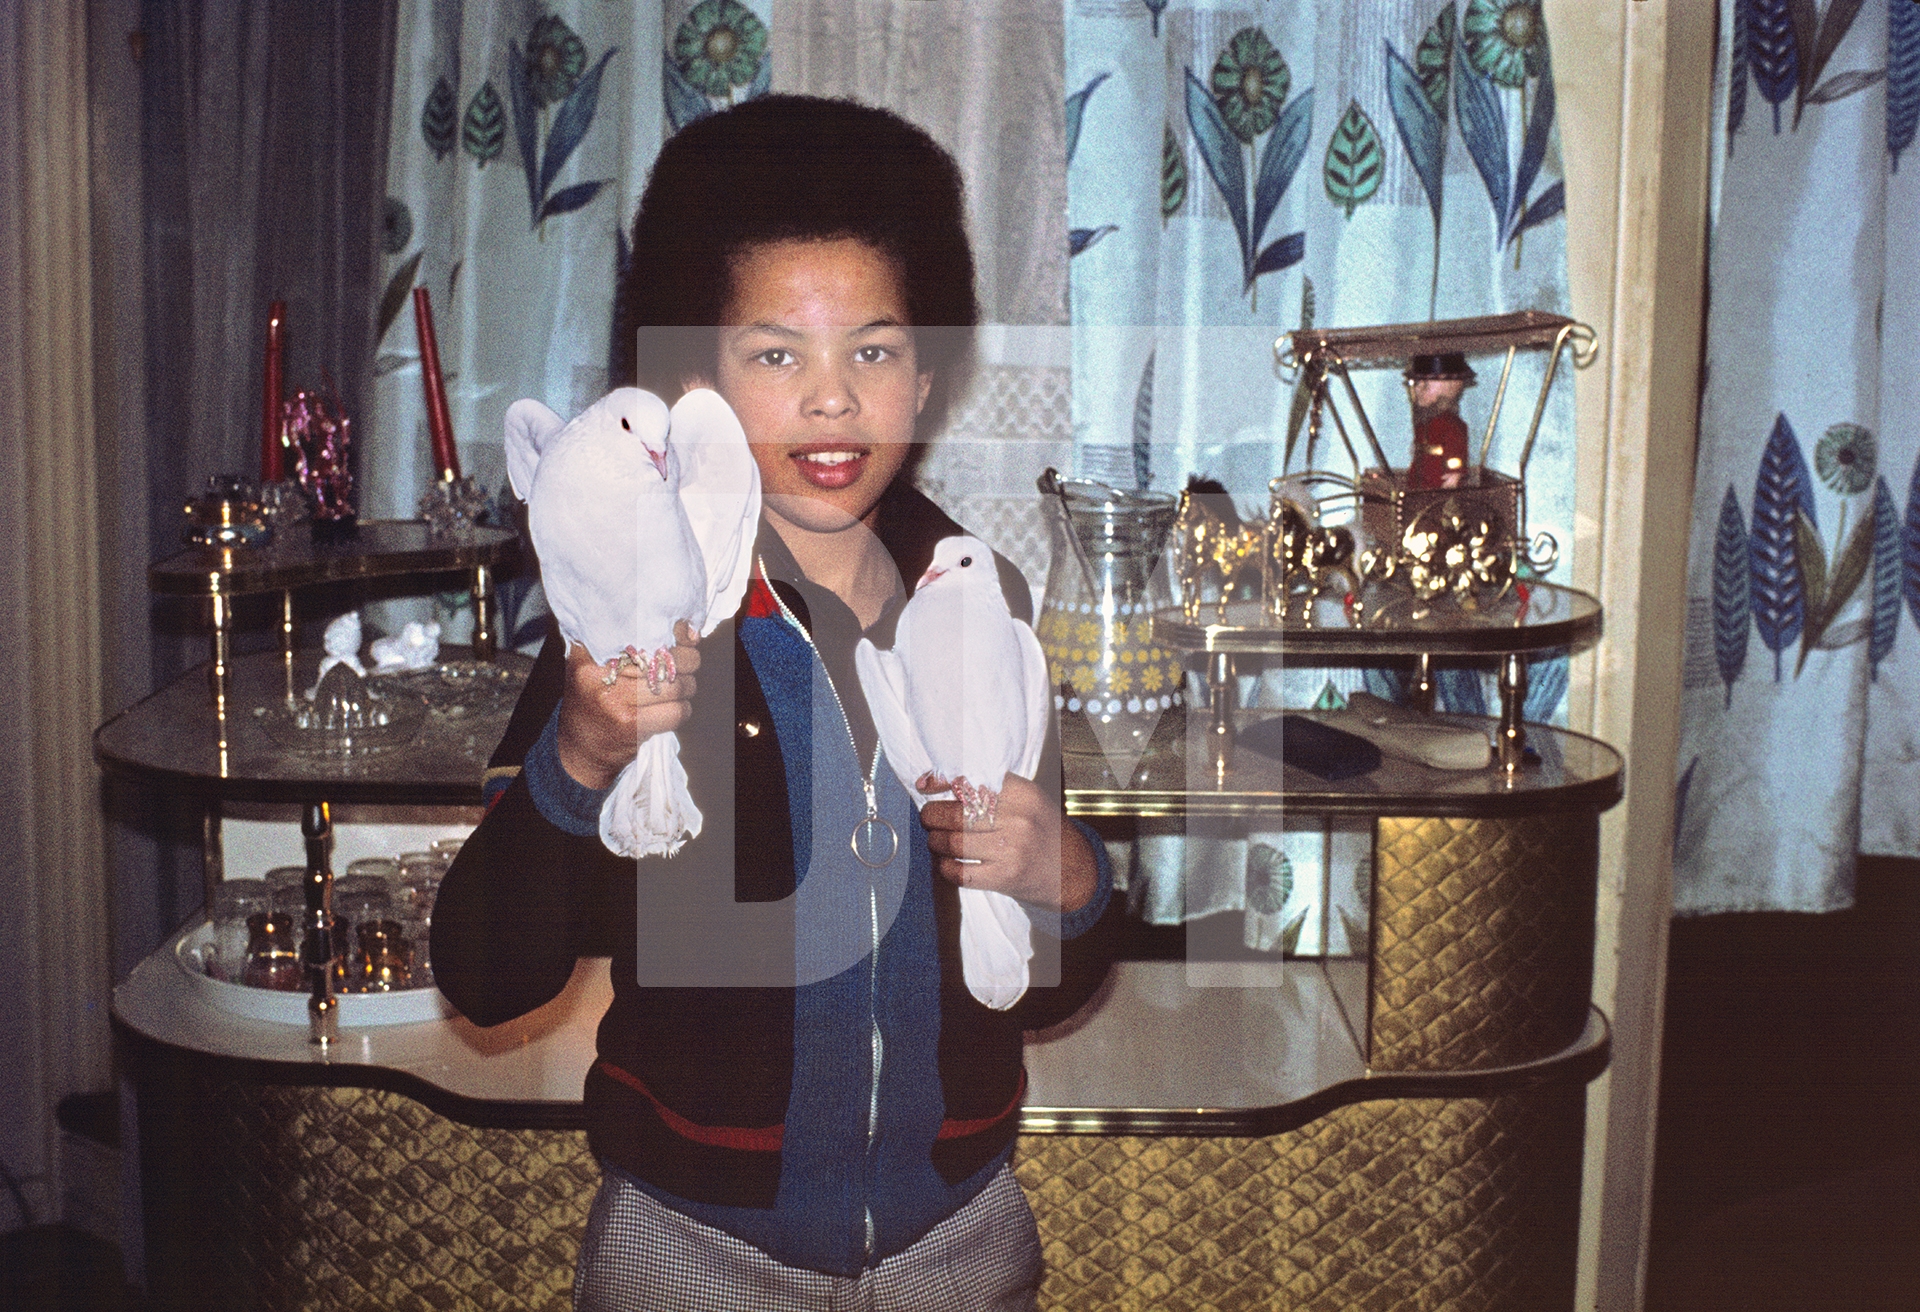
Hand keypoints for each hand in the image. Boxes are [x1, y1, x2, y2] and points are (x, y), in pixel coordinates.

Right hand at [555, 621, 699, 789]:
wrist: (580, 752)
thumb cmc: (593, 703)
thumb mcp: (592, 667)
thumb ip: (624, 645)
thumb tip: (687, 630)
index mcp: (588, 655)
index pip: (638, 632)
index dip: (670, 633)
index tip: (682, 633)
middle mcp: (599, 675)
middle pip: (662, 657)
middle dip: (686, 661)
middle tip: (686, 665)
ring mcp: (615, 700)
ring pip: (675, 685)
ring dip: (687, 687)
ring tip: (680, 688)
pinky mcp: (631, 725)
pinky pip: (675, 711)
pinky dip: (682, 710)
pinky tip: (673, 710)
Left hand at [919, 773, 1095, 913]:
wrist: (1074, 871)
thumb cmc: (1043, 831)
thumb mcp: (1027, 800)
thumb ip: (991, 789)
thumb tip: (939, 781)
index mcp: (1022, 793)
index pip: (969, 780)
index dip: (940, 782)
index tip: (925, 785)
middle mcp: (1017, 819)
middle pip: (955, 813)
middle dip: (931, 815)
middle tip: (929, 817)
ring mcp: (1011, 850)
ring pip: (953, 842)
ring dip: (935, 841)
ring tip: (936, 839)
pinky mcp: (1004, 877)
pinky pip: (960, 872)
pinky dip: (946, 867)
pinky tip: (947, 863)